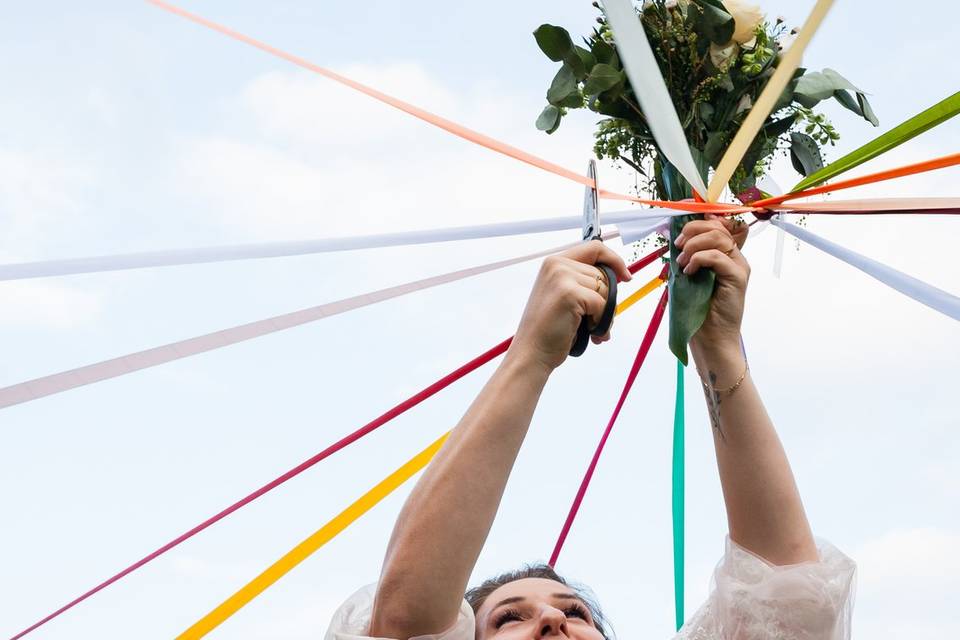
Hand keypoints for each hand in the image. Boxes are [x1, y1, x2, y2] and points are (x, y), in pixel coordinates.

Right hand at [508, 241, 631, 371]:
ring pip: (605, 290)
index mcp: (553, 263)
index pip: (594, 248)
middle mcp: (556, 265)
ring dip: (605, 314)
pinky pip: (602, 305)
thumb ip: (582, 281)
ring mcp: (562, 277)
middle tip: (596, 320)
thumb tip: (617, 277)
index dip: (614, 261)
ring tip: (591, 329)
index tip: (625, 276)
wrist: (532, 352)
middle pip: (603, 274)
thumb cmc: (548, 329)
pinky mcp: (569, 293)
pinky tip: (590, 333)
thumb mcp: (563, 295)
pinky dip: (601, 322)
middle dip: (607, 299)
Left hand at [675, 215, 749, 352]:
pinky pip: (717, 256)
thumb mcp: (687, 276)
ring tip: (682, 263)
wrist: (710, 337)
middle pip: (717, 226)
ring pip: (717, 237)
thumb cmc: (697, 309)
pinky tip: (690, 272)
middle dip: (692, 230)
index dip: (699, 217)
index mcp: (723, 254)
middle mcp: (734, 256)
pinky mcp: (737, 277)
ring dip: (693, 246)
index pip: (717, 223)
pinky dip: (698, 259)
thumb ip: (686, 256)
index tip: (679, 223)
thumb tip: (671, 236)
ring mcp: (738, 266)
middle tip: (677, 246)